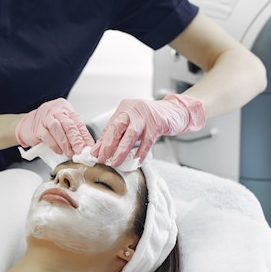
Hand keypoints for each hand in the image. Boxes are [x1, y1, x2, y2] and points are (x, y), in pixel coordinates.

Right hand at [15, 98, 94, 156]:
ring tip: (70, 153)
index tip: (89, 147)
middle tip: (81, 151)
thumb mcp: (62, 125)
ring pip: (58, 129)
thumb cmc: (46, 125)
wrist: (26, 125)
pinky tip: (58, 151)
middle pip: (69, 125)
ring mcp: (46, 117)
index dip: (85, 136)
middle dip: (77, 140)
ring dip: (65, 143)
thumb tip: (85, 145)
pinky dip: (54, 145)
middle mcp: (56, 110)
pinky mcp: (37, 127)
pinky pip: (47, 136)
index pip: (78, 122)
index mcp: (65, 108)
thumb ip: (72, 133)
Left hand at [91, 94, 205, 165]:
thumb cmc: (151, 119)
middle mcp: (133, 110)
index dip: (102, 141)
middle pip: (117, 127)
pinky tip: (136, 161)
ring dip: (122, 150)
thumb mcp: (132, 123)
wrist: (175, 111)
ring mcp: (146, 116)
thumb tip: (102, 149)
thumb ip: (119, 134)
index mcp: (124, 109)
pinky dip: (141, 152)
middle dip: (108, 144)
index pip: (110, 126)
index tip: (95, 154)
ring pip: (131, 134)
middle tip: (102, 159)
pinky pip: (148, 141)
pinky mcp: (158, 123)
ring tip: (116, 162)